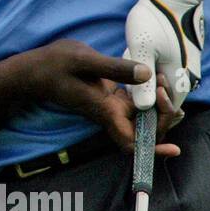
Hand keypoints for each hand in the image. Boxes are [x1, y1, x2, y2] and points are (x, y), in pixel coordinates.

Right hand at [21, 39, 181, 158]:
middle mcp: (110, 112)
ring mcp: (111, 104)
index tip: (174, 149)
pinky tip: (154, 75)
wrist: (36, 68)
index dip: (153, 150)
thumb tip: (147, 75)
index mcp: (104, 111)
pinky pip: (137, 100)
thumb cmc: (54, 66)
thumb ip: (115, 68)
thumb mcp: (84, 61)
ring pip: (144, 113)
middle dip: (163, 113)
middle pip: (145, 128)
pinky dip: (150, 91)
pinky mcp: (111, 94)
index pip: (130, 142)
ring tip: (161, 77)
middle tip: (164, 86)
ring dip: (158, 100)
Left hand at [125, 0, 205, 110]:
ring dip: (141, 77)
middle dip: (140, 90)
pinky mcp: (175, 59)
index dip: (146, 111)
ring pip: (155, 85)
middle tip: (129, 68)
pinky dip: (144, 67)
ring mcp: (181, 68)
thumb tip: (143, 108)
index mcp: (180, 80)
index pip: (165, 112)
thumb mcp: (143, 49)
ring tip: (133, 56)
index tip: (130, 92)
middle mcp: (185, 78)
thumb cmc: (156, 18)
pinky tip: (136, 51)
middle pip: (159, 100)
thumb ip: (143, 81)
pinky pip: (157, 72)